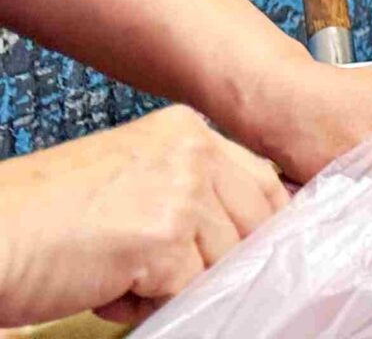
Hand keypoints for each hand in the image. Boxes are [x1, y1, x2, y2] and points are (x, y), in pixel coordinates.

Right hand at [0, 106, 287, 324]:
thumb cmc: (47, 213)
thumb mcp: (136, 176)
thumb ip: (192, 186)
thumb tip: (251, 229)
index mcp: (187, 129)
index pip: (261, 183)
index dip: (252, 226)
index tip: (232, 250)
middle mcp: (192, 151)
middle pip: (252, 225)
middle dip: (210, 259)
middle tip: (149, 265)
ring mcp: (181, 193)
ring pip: (219, 263)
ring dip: (171, 283)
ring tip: (114, 270)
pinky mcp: (162, 241)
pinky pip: (185, 292)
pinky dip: (144, 305)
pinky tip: (102, 287)